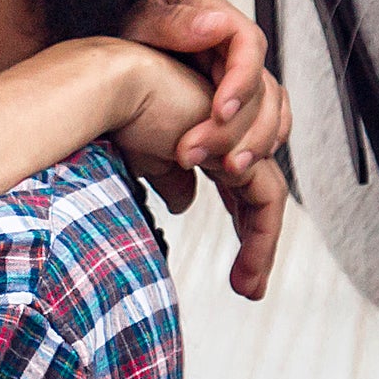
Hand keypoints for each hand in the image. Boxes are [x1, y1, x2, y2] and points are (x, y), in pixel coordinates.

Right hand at [100, 43, 292, 301]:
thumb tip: (184, 201)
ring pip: (269, 195)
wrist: (109, 87)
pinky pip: (265, 190)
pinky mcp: (247, 136)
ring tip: (239, 277)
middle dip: (260, 246)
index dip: (246, 234)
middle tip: (250, 290)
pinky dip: (256, 222)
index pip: (242, 194)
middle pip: (262, 195)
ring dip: (258, 242)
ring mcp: (242, 128)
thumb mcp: (148, 160)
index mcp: (213, 142)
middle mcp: (232, 134)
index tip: (240, 281)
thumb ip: (172, 178)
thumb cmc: (118, 113)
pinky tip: (234, 250)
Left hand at [119, 0, 284, 178]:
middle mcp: (235, 51)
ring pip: (268, 112)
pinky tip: (241, 166)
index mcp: (218, 20)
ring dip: (253, 144)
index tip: (219, 112)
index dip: (241, 82)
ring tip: (227, 169)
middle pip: (263, 89)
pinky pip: (262, 126)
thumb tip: (215, 25)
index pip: (249, 46)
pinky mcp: (235, 105)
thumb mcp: (144, 18)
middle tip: (215, 156)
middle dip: (244, 127)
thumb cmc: (131, 31)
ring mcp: (238, 79)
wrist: (116, 57)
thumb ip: (176, 21)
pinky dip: (258, 147)